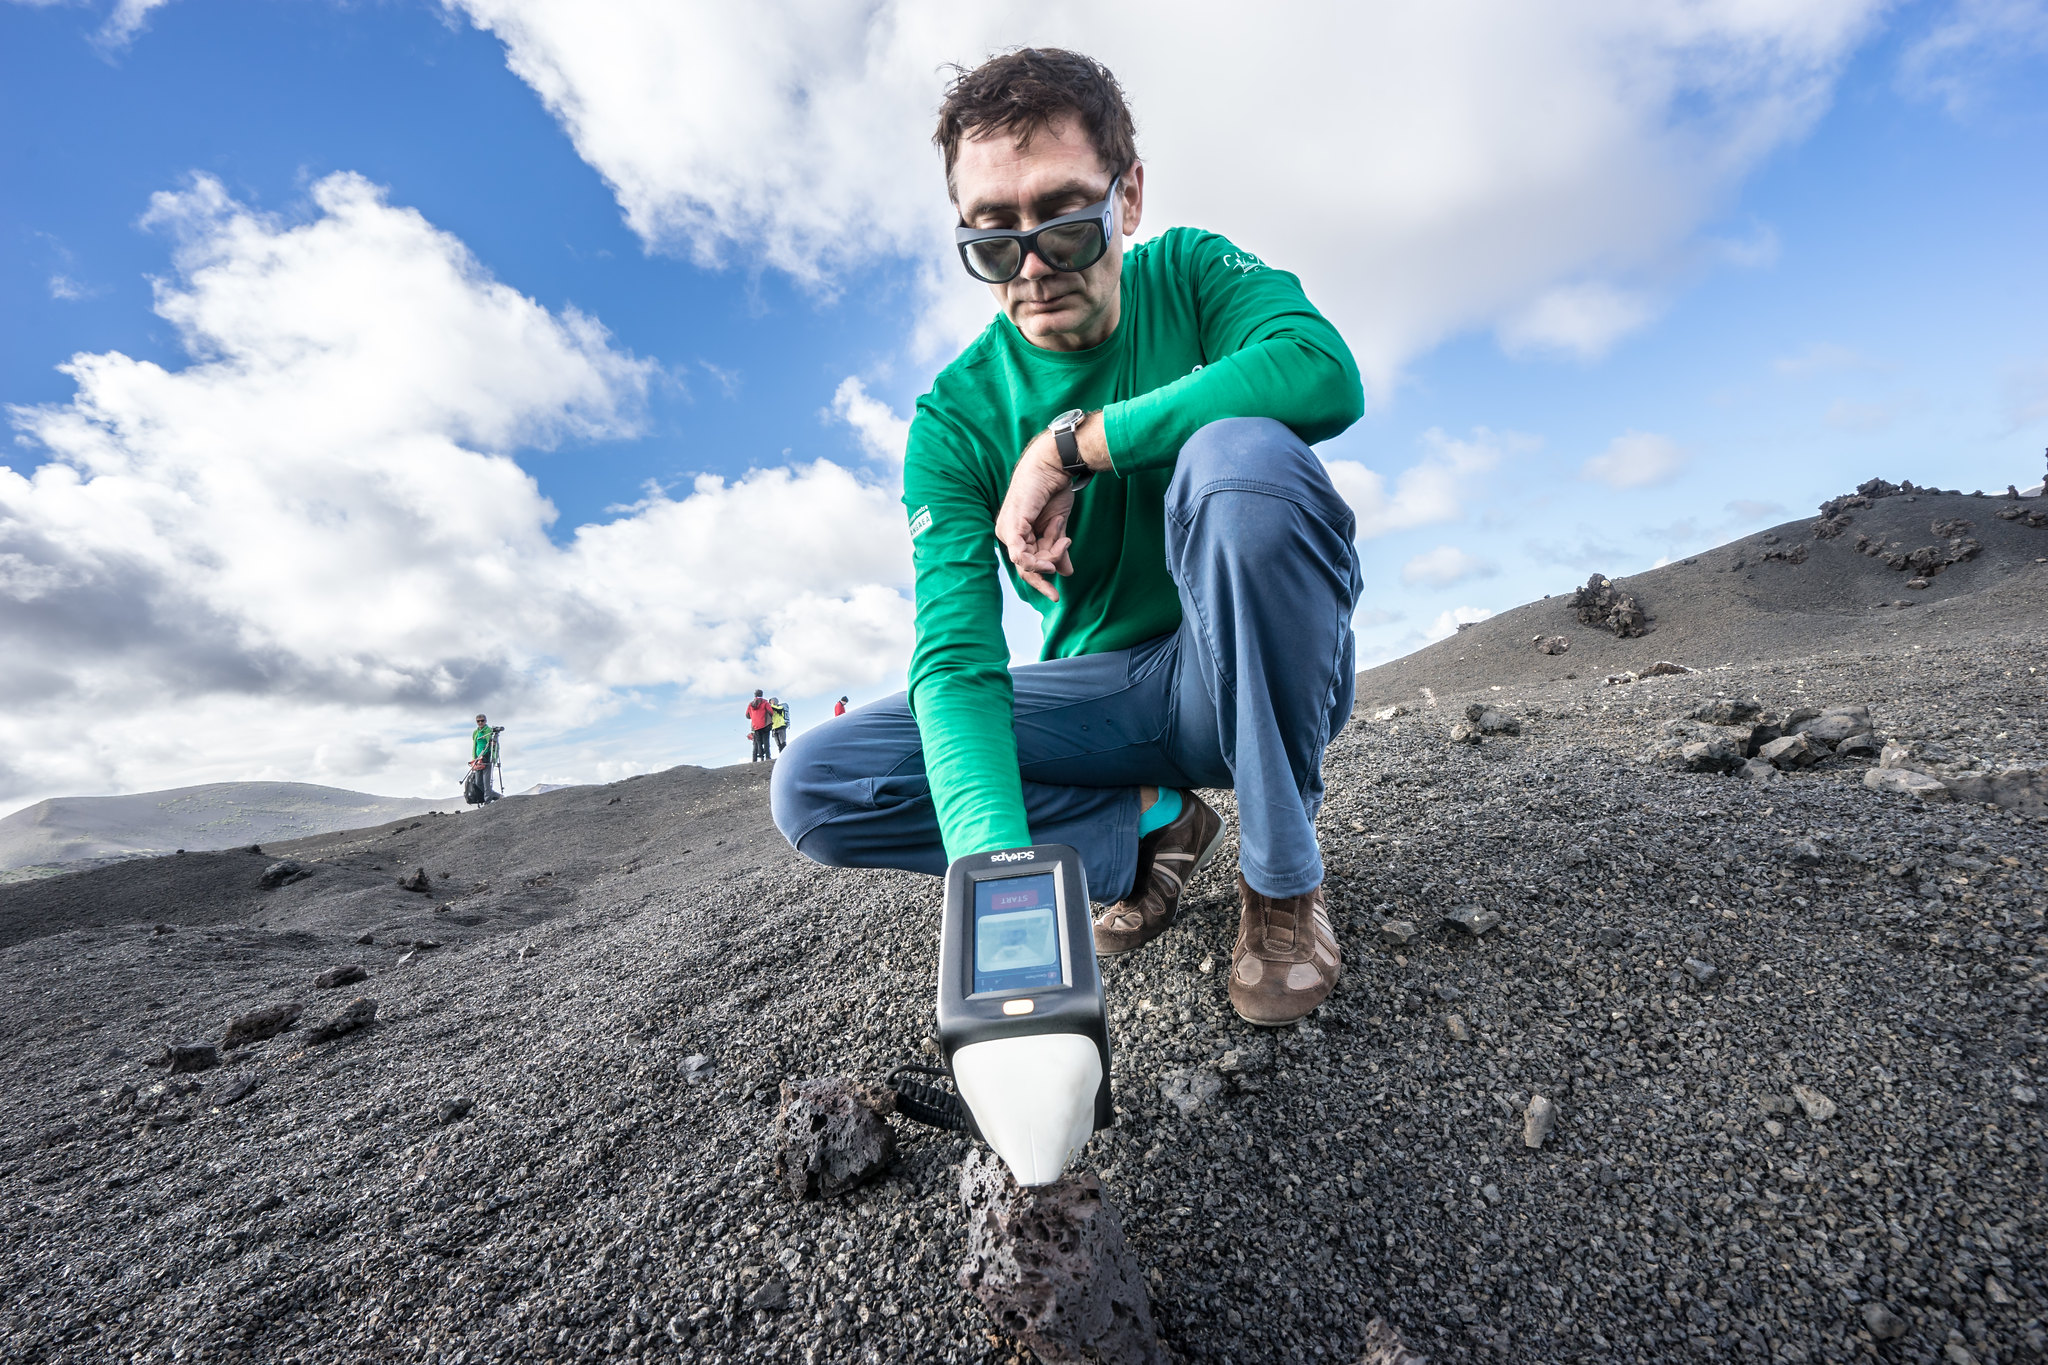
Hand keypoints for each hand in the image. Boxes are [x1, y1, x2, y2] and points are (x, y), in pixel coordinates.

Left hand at [995, 413, 1107, 601]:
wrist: (1053, 467)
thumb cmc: (1053, 491)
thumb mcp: (1058, 527)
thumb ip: (1058, 549)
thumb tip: (1066, 573)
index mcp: (1018, 534)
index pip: (1025, 566)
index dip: (1040, 582)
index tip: (1055, 596)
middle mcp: (1008, 534)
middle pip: (1025, 568)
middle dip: (1046, 571)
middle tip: (1063, 562)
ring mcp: (1006, 531)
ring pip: (1027, 563)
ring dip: (1050, 556)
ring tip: (1063, 540)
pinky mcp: (1011, 527)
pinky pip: (1020, 555)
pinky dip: (1037, 560)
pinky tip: (1051, 557)